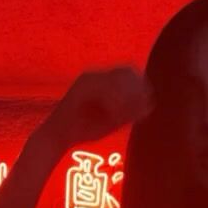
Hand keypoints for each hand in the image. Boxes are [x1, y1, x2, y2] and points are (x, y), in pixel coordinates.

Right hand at [39, 66, 154, 157]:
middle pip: (126, 71)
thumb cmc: (86, 130)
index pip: (130, 71)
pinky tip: (113, 117)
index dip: (141, 86)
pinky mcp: (80, 88)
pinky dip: (114, 103)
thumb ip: (129, 112)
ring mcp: (87, 80)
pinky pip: (104, 89)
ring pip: (116, 79)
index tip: (145, 107)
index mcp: (104, 81)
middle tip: (137, 112)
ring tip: (122, 116)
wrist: (58, 137)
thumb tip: (149, 104)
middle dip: (135, 91)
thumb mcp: (114, 121)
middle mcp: (95, 75)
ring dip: (125, 98)